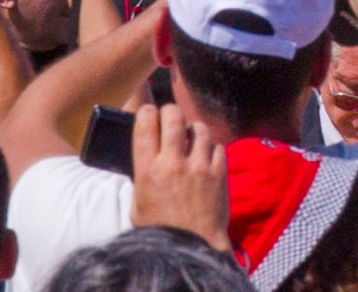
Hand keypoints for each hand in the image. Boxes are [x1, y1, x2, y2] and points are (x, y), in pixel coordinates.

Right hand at [129, 102, 228, 248]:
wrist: (192, 246)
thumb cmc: (160, 228)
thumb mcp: (138, 203)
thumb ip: (142, 175)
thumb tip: (148, 152)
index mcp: (148, 171)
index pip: (145, 126)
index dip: (147, 112)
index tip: (149, 112)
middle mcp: (173, 163)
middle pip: (173, 117)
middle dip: (171, 112)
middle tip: (171, 116)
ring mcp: (199, 166)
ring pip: (199, 128)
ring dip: (194, 129)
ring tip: (191, 136)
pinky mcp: (220, 171)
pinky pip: (218, 145)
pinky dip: (211, 147)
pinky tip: (206, 155)